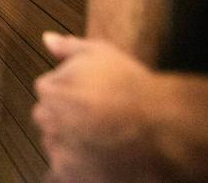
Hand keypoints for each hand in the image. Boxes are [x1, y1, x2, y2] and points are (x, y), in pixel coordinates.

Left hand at [33, 33, 159, 181]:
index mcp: (49, 90)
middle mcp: (48, 120)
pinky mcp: (70, 174)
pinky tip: (91, 161)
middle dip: (66, 117)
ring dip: (69, 142)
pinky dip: (70, 169)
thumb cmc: (132, 88)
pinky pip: (58, 173)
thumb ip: (68, 47)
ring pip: (54, 144)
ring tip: (101, 139)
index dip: (71, 92)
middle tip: (96, 118)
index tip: (90, 96)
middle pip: (48, 118)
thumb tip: (48, 39)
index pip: (48, 90)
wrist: (160, 127)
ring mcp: (57, 149)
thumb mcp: (99, 53)